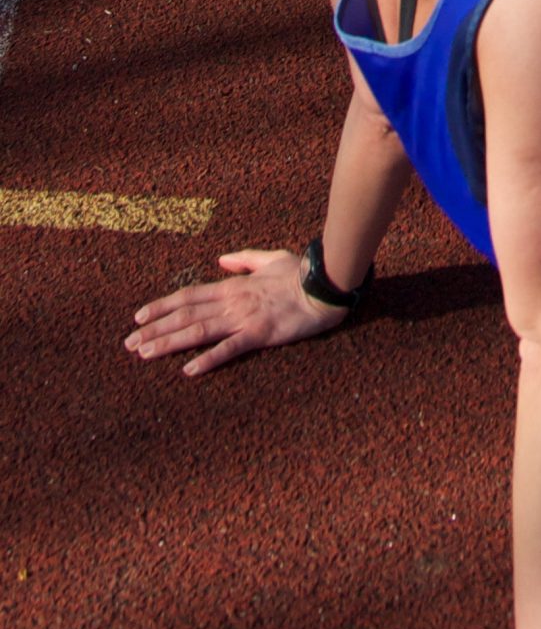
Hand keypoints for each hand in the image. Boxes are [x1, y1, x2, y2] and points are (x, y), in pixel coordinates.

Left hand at [125, 249, 345, 377]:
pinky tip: (188, 370)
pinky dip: (207, 359)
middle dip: (155, 329)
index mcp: (233, 285)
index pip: (189, 295)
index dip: (162, 305)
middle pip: (185, 314)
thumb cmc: (299, 272)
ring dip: (169, 342)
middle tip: (129, 343)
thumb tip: (221, 260)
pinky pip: (229, 349)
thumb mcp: (269, 258)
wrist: (323, 285)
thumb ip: (243, 259)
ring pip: (198, 331)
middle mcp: (232, 301)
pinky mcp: (259, 334)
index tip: (139, 316)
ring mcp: (244, 318)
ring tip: (144, 353)